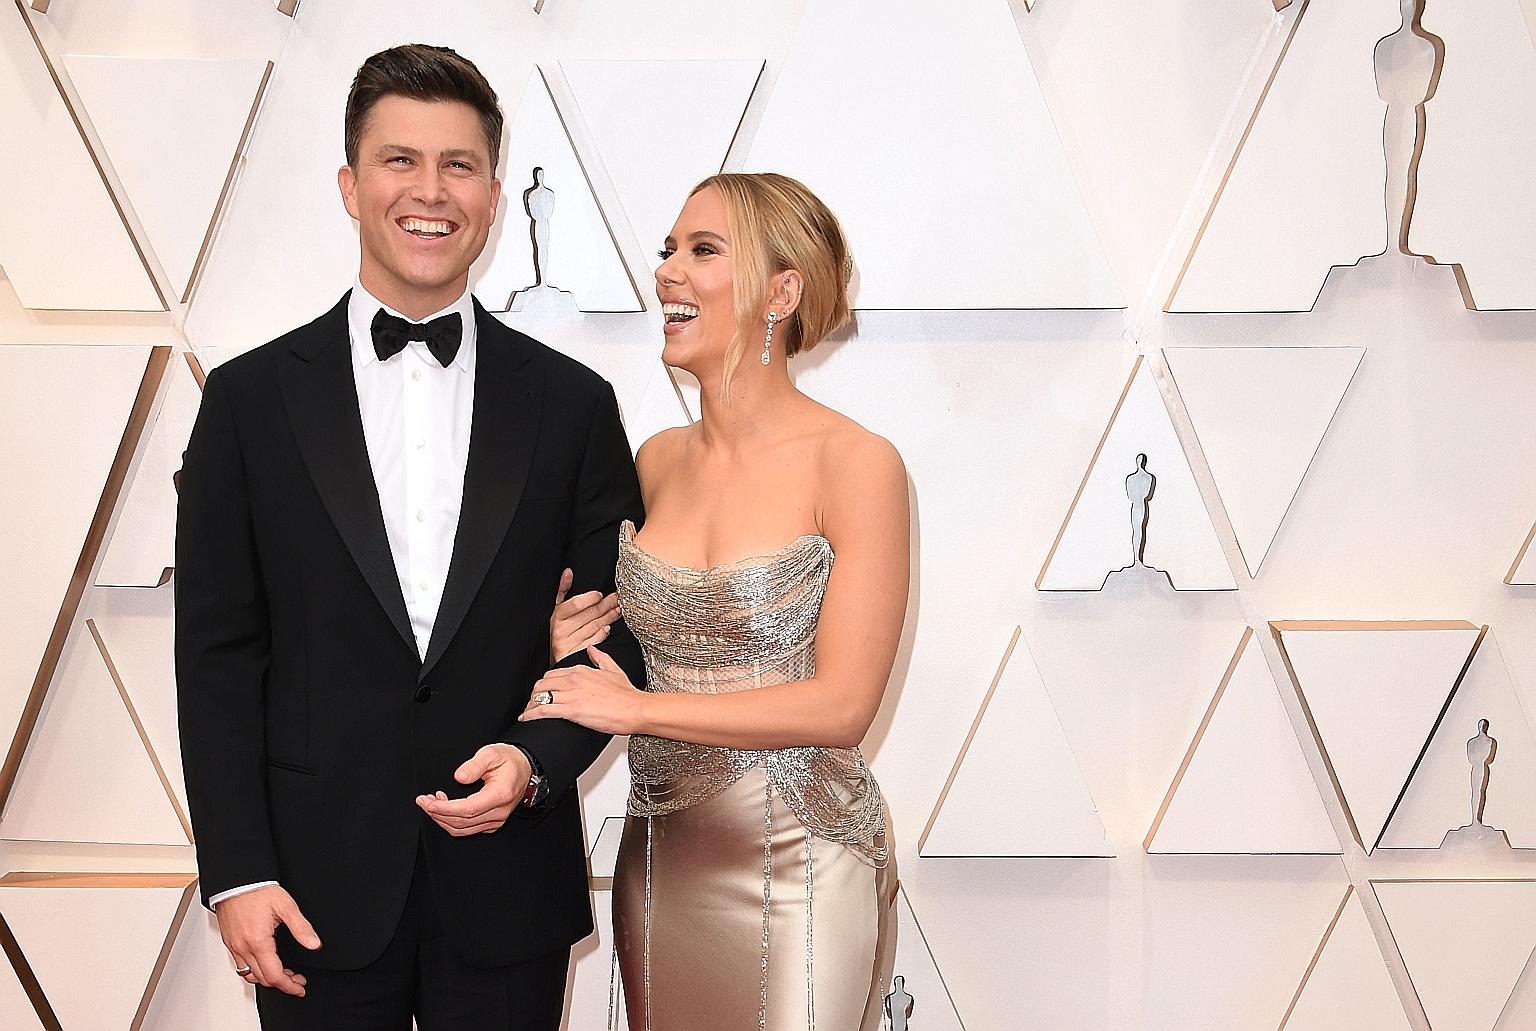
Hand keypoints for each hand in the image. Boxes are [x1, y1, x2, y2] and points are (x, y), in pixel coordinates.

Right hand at [215, 885, 320, 996]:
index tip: (300, 987)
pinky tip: (266, 963)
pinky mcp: (229, 942)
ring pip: (250, 974)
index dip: (290, 985)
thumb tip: (314, 944)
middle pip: (262, 979)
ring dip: (267, 978)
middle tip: (297, 979)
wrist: (236, 880)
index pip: (274, 975)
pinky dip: (254, 970)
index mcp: (258, 942)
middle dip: (282, 983)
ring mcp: (234, 946)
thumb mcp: (286, 906)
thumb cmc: (257, 890)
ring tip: (284, 974)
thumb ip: (301, 927)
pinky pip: (241, 965)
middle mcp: (243, 947)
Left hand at [416, 744, 530, 835]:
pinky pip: (468, 829)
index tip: (428, 803)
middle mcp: (500, 811)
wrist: (524, 768)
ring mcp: (496, 820)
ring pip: (463, 829)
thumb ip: (474, 765)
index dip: (445, 809)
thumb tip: (459, 777)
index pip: (468, 809)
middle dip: (438, 813)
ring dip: (442, 819)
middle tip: (423, 801)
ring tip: (431, 803)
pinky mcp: (492, 823)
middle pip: (462, 822)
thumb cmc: (508, 760)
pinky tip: (445, 808)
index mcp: (501, 794)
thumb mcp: (491, 753)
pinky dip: (452, 822)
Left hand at [521, 646, 645, 734]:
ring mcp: (571, 694)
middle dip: (535, 694)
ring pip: (539, 696)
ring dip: (531, 705)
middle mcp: (573, 679)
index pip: (552, 674)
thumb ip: (600, 658)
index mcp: (581, 670)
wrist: (634, 709)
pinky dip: (531, 714)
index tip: (543, 692)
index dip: (545, 684)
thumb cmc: (627, 694)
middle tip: (533, 704)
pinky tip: (526, 718)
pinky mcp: (571, 710)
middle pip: (542, 684)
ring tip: (528, 713)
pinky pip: (543, 710)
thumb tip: (592, 649)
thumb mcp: (614, 670)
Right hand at [550, 567, 619, 663]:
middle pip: (589, 614)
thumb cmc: (559, 628)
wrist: (555, 658)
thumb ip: (563, 590)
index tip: (600, 594)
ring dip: (609, 617)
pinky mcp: (576, 654)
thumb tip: (568, 572)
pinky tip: (608, 627)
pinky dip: (602, 633)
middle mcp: (561, 630)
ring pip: (594, 626)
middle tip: (618, 598)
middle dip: (606, 605)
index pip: (576, 604)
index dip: (589, 598)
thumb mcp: (558, 608)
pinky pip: (593, 641)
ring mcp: (568, 643)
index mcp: (557, 616)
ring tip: (618, 609)